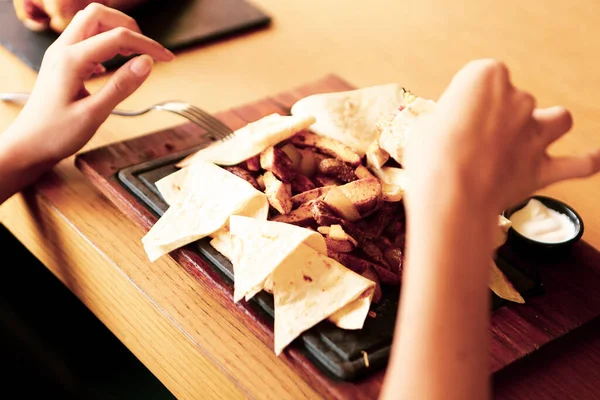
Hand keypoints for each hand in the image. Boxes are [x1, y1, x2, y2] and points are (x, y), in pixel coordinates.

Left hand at [8, 3, 173, 164]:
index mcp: (72, 61)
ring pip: (90, 23)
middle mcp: (62, 50)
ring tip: (133, 55)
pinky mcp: (61, 62)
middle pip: (99, 15)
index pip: (118, 37)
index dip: (147, 45)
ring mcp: (59, 54)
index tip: (167, 58)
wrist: (29, 145)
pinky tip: (113, 66)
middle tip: (147, 50)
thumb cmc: (56, 134)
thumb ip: (122, 86)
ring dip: (115, 32)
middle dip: (128, 27)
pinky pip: (84, 39)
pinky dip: (105, 44)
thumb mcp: (94, 114)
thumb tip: (147, 62)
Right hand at [404, 58, 599, 214]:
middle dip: (499, 116)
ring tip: (529, 137)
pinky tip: (594, 158)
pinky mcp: (543, 167)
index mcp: (486, 78)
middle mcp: (518, 99)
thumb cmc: (431, 158)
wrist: (450, 196)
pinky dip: (587, 161)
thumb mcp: (422, 128)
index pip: (482, 76)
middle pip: (516, 98)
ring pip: (556, 120)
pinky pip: (578, 163)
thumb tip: (441, 130)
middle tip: (473, 140)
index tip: (454, 115)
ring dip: (547, 125)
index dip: (467, 97)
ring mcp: (535, 133)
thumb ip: (442, 122)